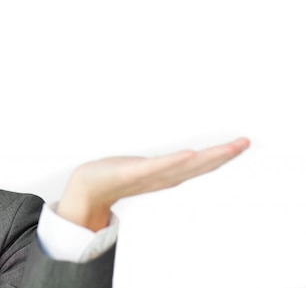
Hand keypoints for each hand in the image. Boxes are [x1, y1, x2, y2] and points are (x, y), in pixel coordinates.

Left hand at [56, 137, 250, 230]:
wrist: (87, 188)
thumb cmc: (114, 176)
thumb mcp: (140, 169)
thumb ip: (156, 165)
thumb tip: (169, 156)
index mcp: (166, 176)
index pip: (199, 165)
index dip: (221, 156)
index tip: (241, 144)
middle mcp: (163, 178)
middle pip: (198, 167)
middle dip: (223, 155)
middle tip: (244, 142)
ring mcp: (149, 176)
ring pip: (183, 167)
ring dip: (207, 157)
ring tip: (228, 148)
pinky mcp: (132, 173)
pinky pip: (156, 167)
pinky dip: (174, 162)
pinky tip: (189, 155)